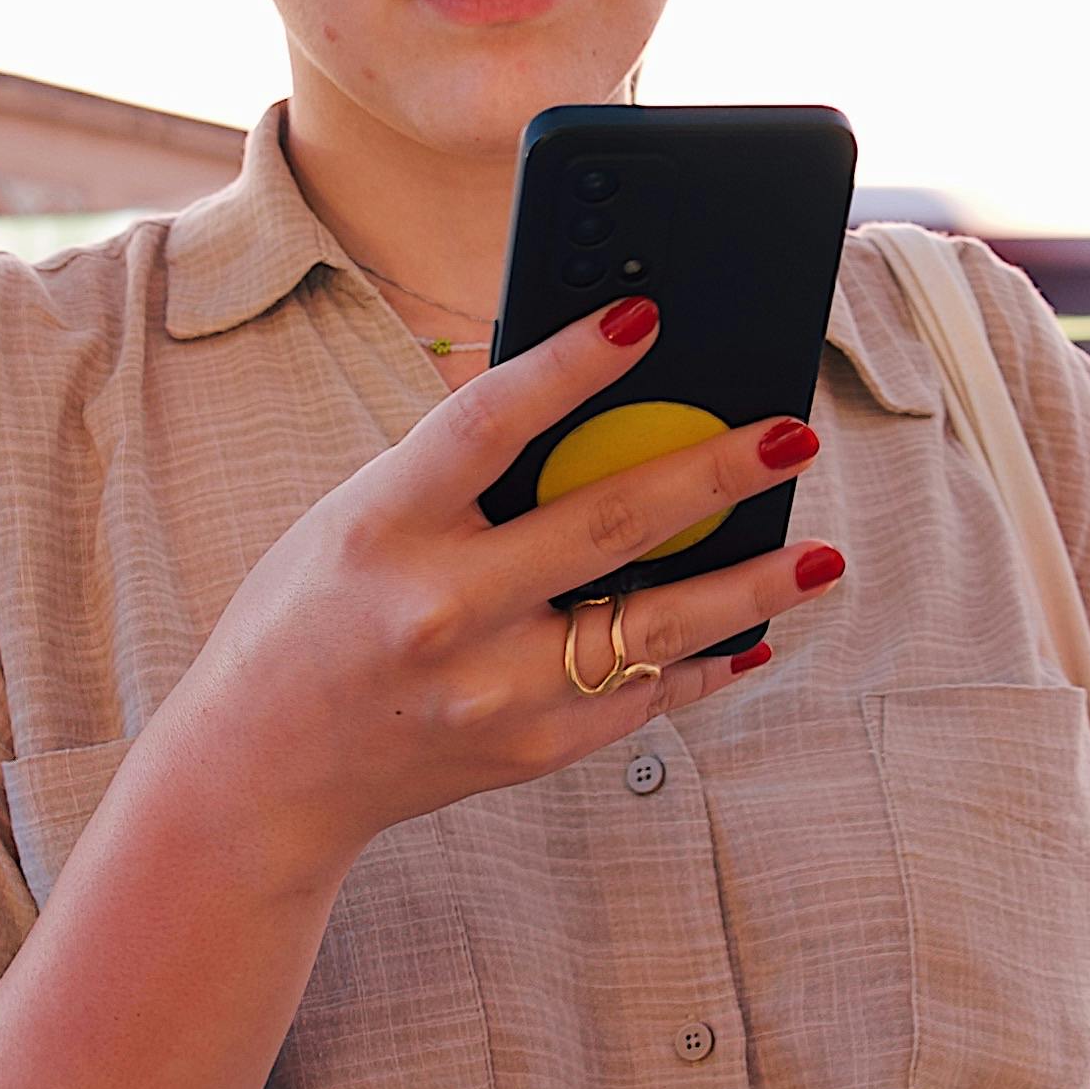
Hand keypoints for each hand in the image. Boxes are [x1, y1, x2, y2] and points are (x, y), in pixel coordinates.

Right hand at [145, 299, 847, 874]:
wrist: (265, 772)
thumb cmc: (312, 616)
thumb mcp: (355, 517)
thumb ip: (452, 465)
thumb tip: (569, 383)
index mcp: (383, 528)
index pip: (486, 423)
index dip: (569, 363)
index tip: (645, 316)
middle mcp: (441, 610)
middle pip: (604, 524)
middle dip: (713, 472)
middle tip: (790, 435)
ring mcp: (492, 690)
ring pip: (652, 628)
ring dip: (751, 587)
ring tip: (823, 554)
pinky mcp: (530, 748)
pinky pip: (644, 699)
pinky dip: (707, 664)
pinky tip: (758, 630)